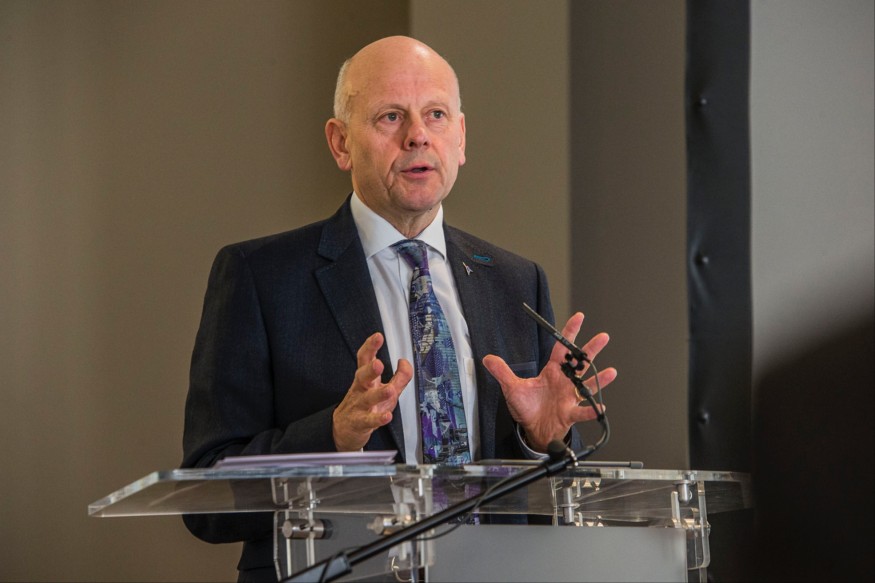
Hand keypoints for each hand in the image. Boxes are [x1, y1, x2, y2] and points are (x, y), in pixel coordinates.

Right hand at [332, 332, 412, 450]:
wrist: (344, 430)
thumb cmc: (366, 406)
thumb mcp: (385, 389)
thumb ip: (399, 376)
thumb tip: (405, 362)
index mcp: (366, 378)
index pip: (365, 359)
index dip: (370, 347)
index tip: (377, 337)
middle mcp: (361, 390)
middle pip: (362, 376)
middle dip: (370, 370)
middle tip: (378, 364)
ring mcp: (360, 406)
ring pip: (367, 398)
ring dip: (378, 394)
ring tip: (389, 390)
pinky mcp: (360, 422)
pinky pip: (369, 420)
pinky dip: (378, 419)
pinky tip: (386, 416)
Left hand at [482, 312, 616, 452]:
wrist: (533, 429)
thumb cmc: (527, 408)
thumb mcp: (512, 388)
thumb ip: (502, 372)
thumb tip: (487, 358)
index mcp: (552, 372)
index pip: (561, 348)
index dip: (569, 332)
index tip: (579, 317)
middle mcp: (564, 382)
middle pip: (580, 362)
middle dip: (591, 349)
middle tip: (603, 337)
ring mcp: (569, 397)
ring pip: (586, 384)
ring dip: (599, 379)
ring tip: (611, 372)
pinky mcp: (569, 413)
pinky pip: (582, 411)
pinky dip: (591, 409)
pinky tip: (600, 407)